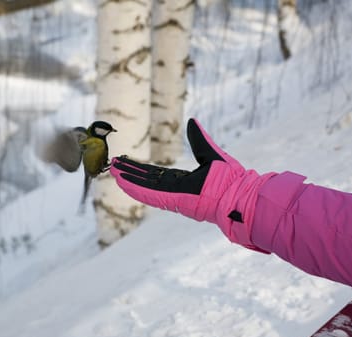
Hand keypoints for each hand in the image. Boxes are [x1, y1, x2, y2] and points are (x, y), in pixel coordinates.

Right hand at [110, 119, 275, 251]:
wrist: (238, 191)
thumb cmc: (230, 176)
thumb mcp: (209, 152)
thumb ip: (198, 139)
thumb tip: (192, 121)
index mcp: (183, 181)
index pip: (157, 175)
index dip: (141, 169)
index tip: (127, 163)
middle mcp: (175, 190)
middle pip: (147, 180)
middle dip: (130, 173)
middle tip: (114, 167)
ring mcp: (174, 196)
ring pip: (145, 187)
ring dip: (128, 180)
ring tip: (113, 172)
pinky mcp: (174, 200)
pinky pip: (151, 194)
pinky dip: (136, 189)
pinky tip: (122, 183)